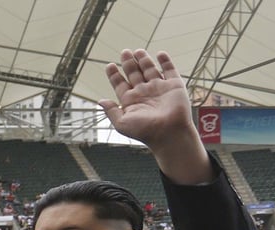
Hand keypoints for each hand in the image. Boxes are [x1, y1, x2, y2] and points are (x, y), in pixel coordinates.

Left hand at [100, 49, 210, 184]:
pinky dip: (165, 61)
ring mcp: (159, 88)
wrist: (169, 133)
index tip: (109, 65)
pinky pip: (170, 70)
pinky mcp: (174, 85)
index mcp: (131, 101)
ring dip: (144, 60)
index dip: (115, 75)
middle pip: (134, 73)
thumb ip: (111, 111)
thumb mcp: (122, 122)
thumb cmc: (145, 131)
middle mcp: (144, 93)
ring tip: (137, 51)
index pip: (120, 84)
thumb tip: (100, 101)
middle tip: (124, 52)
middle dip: (129, 63)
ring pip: (150, 69)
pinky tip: (159, 54)